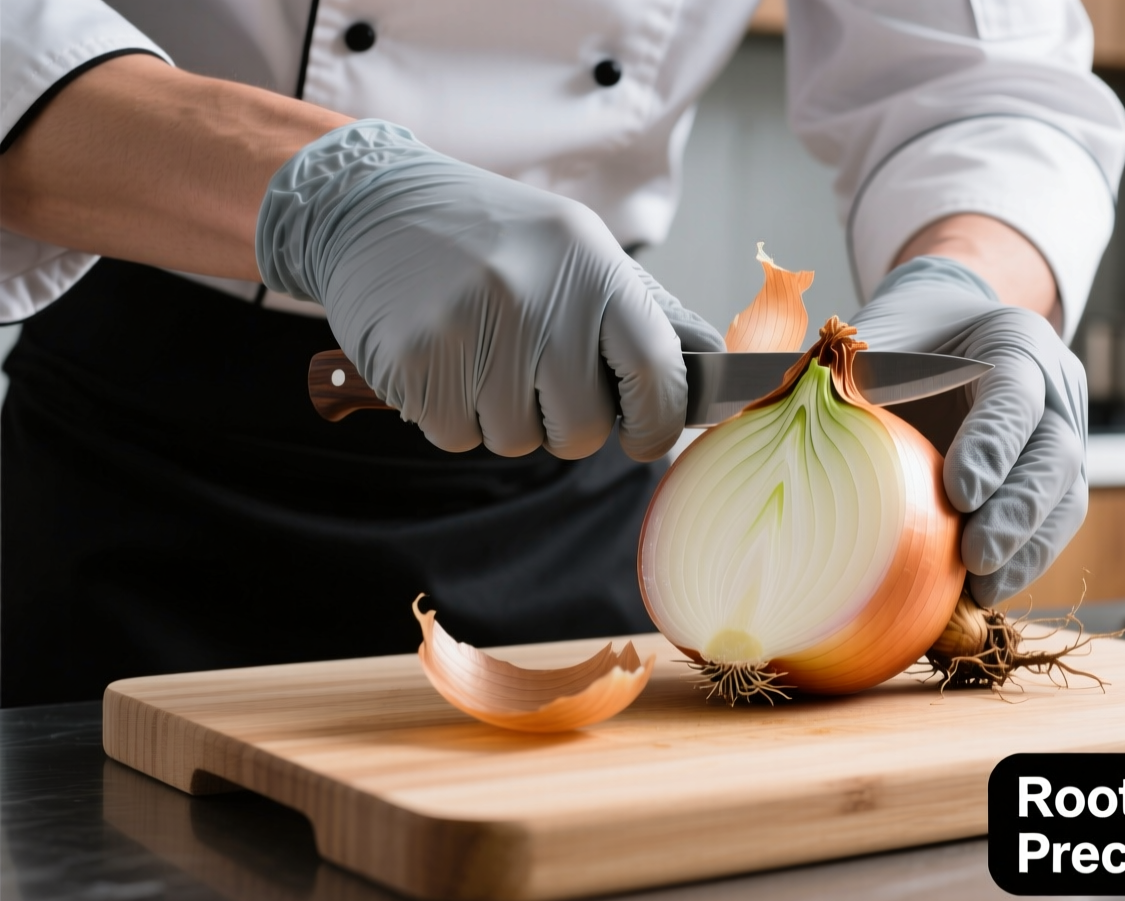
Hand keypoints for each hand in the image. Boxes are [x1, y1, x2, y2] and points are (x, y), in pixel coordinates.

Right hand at [257, 120, 723, 460]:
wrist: (374, 204)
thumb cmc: (498, 239)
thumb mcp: (580, 251)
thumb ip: (649, 316)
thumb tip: (718, 370)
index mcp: (591, 265)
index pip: (655, 369)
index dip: (657, 420)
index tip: (644, 435)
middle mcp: (533, 295)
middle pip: (581, 429)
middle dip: (567, 423)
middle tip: (540, 377)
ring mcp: (467, 329)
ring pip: (516, 440)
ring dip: (506, 416)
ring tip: (483, 353)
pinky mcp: (412, 361)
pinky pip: (458, 438)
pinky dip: (455, 414)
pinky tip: (444, 358)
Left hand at [850, 257, 1087, 605]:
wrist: (949, 333)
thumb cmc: (905, 338)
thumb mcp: (872, 338)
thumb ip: (831, 370)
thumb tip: (732, 407)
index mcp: (1014, 343)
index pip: (1015, 397)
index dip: (992, 445)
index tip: (958, 492)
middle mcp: (1054, 392)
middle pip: (1054, 456)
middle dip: (1018, 512)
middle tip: (974, 557)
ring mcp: (1061, 440)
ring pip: (1064, 499)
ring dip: (1026, 550)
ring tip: (978, 590)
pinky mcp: (1054, 485)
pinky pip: (1051, 528)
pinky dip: (1021, 564)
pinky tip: (979, 596)